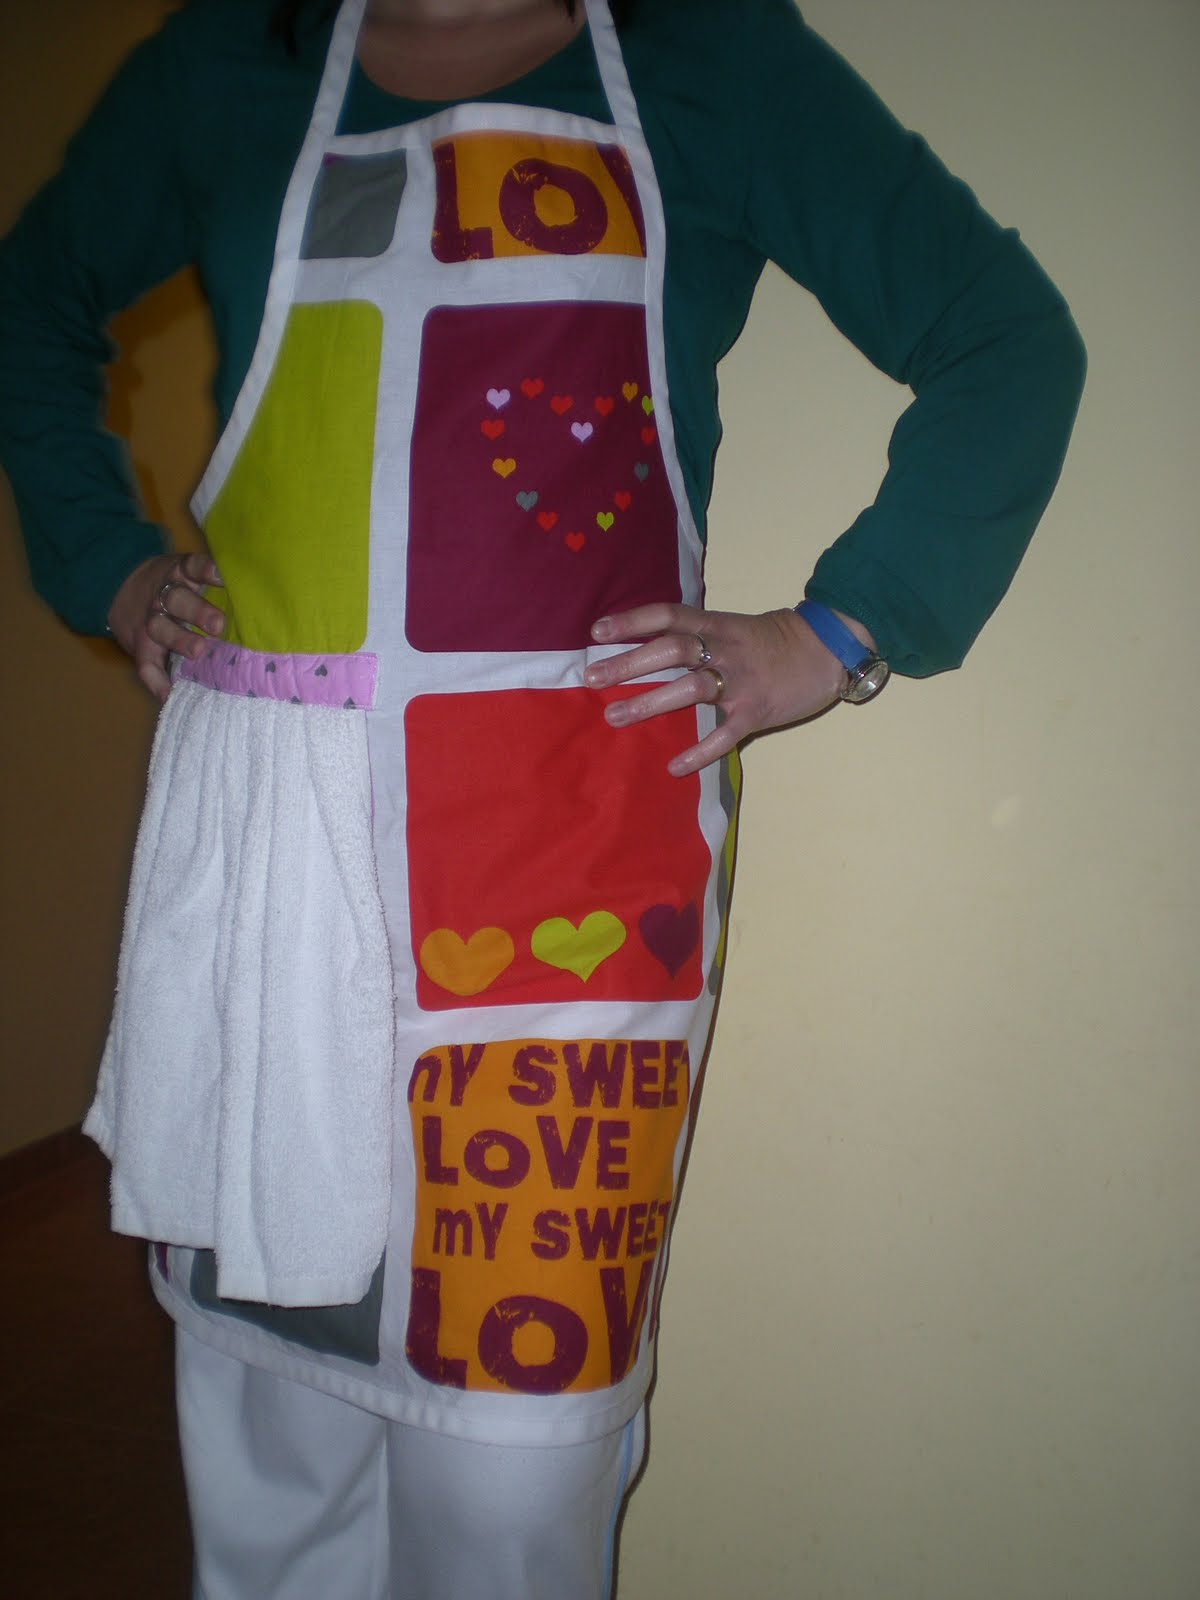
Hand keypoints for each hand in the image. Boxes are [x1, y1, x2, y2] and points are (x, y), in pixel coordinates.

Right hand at [106, 551, 225, 702]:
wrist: (123, 589)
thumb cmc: (180, 587)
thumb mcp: (191, 574)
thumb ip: (218, 583)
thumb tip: (264, 595)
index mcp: (181, 574)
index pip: (192, 566)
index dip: (206, 570)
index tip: (222, 577)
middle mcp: (164, 596)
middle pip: (176, 599)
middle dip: (197, 611)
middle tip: (219, 625)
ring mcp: (151, 620)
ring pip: (160, 628)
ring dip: (179, 640)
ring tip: (198, 651)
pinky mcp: (141, 646)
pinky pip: (146, 664)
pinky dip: (157, 681)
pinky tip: (171, 693)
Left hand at [584, 602, 873, 775]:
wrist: (828, 649)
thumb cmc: (775, 640)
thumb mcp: (734, 626)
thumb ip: (699, 634)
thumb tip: (652, 643)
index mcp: (717, 625)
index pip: (669, 615)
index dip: (632, 621)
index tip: (597, 631)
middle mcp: (724, 650)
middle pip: (671, 650)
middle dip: (629, 664)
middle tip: (592, 679)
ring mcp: (741, 682)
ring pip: (690, 689)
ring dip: (650, 703)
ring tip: (615, 717)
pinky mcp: (756, 712)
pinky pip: (724, 735)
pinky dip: (699, 752)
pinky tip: (673, 767)